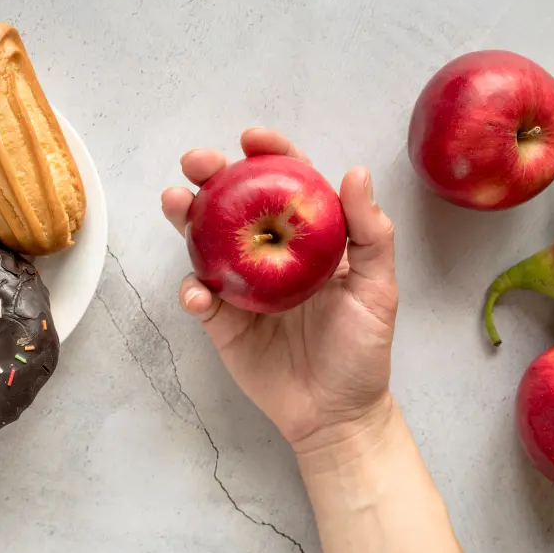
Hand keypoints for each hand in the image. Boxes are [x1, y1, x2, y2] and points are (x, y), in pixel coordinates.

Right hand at [161, 128, 398, 451]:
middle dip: (212, 175)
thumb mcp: (377, 288)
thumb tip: (356, 172)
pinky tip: (197, 293)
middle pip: (235, 203)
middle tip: (197, 162)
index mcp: (308, 237)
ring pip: (205, 241)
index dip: (269, 154)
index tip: (253, 138)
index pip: (286, 182)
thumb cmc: (362, 348)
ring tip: (176, 201)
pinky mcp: (221, 321)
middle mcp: (269, 253)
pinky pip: (200, 297)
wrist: (337, 413)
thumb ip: (370, 232)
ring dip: (186, 218)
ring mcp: (241, 285)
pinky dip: (192, 290)